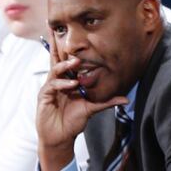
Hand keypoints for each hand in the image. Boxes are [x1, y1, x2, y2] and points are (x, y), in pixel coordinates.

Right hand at [36, 30, 127, 170]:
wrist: (60, 137)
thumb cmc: (72, 122)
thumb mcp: (92, 109)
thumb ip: (106, 102)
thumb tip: (125, 99)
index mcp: (66, 81)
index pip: (65, 61)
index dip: (65, 48)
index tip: (64, 32)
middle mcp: (57, 81)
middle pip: (55, 59)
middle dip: (56, 45)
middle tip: (62, 32)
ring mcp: (49, 88)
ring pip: (55, 70)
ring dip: (65, 66)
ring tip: (76, 63)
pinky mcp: (44, 97)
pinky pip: (52, 85)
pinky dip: (62, 84)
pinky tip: (71, 85)